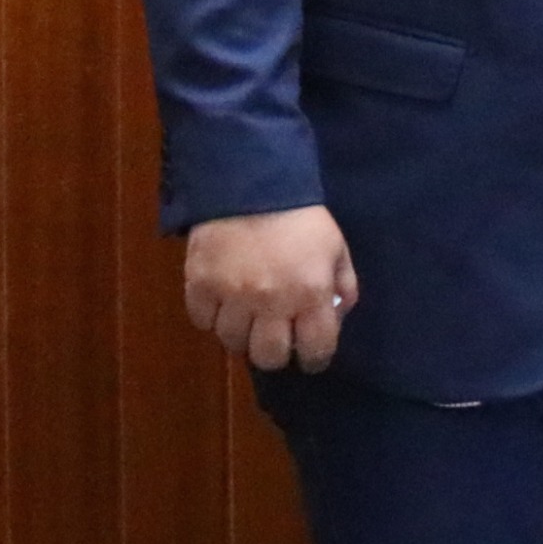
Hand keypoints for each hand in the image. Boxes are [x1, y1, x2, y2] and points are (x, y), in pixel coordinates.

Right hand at [182, 206, 357, 371]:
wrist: (250, 184)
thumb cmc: (300, 218)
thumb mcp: (336, 249)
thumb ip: (342, 286)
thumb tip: (336, 317)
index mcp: (311, 294)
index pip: (315, 349)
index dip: (315, 360)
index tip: (311, 358)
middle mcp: (272, 302)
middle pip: (269, 357)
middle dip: (276, 354)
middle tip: (275, 341)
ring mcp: (232, 295)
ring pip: (232, 342)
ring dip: (242, 336)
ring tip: (247, 322)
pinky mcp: (200, 284)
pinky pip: (202, 321)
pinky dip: (211, 319)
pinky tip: (221, 306)